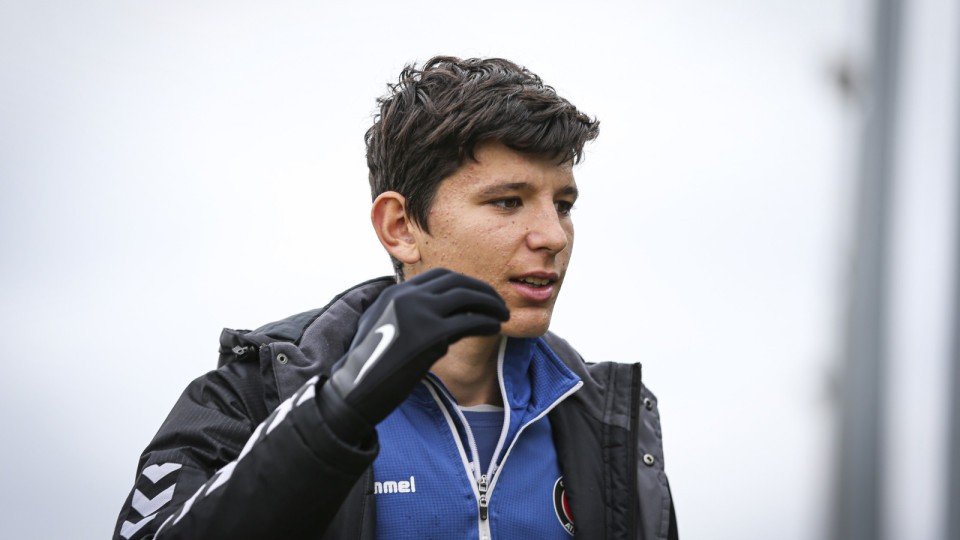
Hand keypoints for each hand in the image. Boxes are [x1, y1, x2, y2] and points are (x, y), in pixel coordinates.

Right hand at [318, 268, 508, 439]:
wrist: (354, 391)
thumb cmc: (368, 367)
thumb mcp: (379, 328)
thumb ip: (402, 314)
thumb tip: (435, 317)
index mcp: (395, 293)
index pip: (439, 276)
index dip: (464, 283)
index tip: (478, 295)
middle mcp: (408, 296)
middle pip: (457, 282)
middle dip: (482, 290)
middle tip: (497, 304)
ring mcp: (419, 313)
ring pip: (467, 297)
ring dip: (490, 305)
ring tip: (502, 316)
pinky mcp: (431, 335)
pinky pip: (470, 322)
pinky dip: (486, 323)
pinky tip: (494, 329)